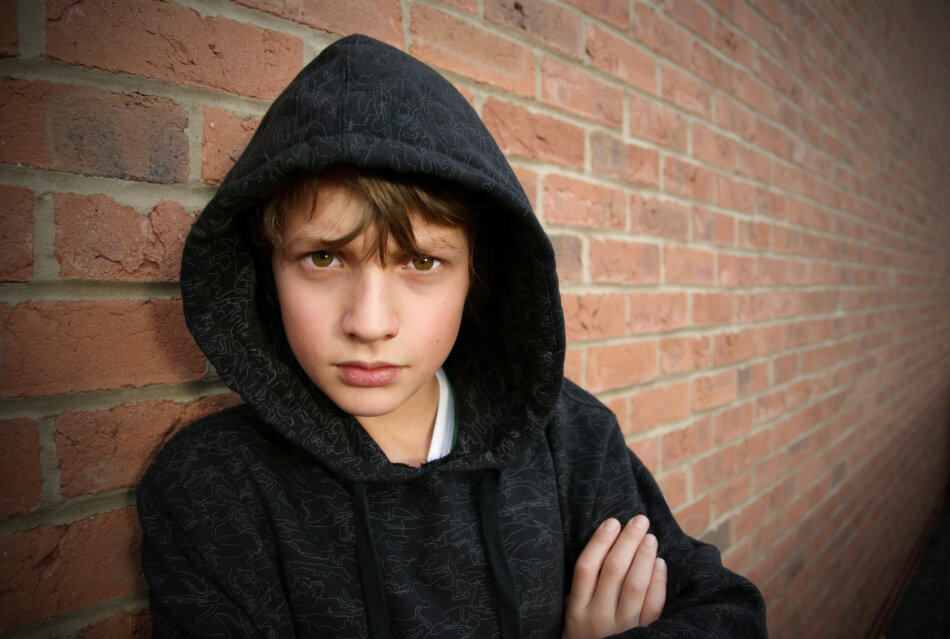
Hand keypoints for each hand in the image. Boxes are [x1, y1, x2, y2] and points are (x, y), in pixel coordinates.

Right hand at [562, 516, 666, 638]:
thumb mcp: (574, 618)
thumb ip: (583, 592)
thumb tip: (603, 549)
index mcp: (577, 611)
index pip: (586, 568)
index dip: (600, 542)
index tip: (612, 522)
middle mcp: (598, 618)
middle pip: (613, 570)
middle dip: (627, 541)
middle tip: (639, 520)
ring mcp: (622, 629)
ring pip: (634, 585)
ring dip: (644, 556)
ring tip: (650, 537)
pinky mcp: (644, 635)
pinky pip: (653, 605)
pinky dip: (658, 581)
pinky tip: (660, 563)